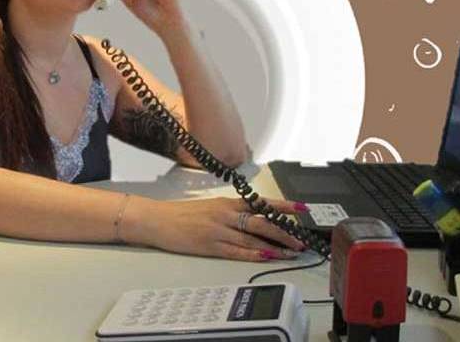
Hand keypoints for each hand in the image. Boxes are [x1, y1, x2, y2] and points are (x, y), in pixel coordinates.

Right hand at [127, 196, 310, 261]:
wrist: (158, 220)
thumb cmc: (182, 214)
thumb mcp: (211, 207)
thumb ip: (232, 211)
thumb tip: (255, 218)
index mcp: (227, 203)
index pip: (261, 203)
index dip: (283, 206)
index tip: (301, 209)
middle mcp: (226, 214)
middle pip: (262, 222)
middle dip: (285, 232)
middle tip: (301, 240)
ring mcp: (218, 230)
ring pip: (253, 237)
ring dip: (275, 246)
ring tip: (291, 253)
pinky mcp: (210, 246)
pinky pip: (237, 251)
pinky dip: (253, 254)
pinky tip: (267, 257)